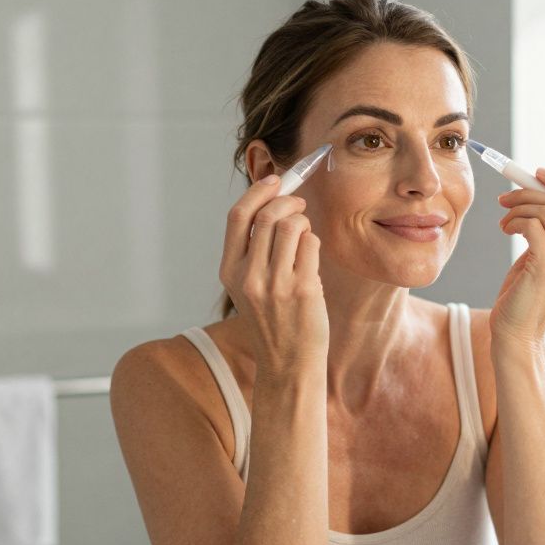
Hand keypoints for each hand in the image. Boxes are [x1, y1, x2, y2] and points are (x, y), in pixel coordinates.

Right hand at [219, 175, 328, 376]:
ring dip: (304, 221)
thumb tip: (273, 202)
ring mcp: (275, 283)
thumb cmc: (274, 320)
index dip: (258, 191)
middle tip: (300, 206)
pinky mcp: (302, 289)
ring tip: (306, 234)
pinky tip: (312, 257)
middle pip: (267, 215)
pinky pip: (311, 244)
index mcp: (229, 271)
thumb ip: (254, 250)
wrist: (288, 363)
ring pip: (291, 226)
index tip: (275, 180)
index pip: (237, 217)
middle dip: (289, 201)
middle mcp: (248, 276)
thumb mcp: (249, 286)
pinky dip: (314, 242)